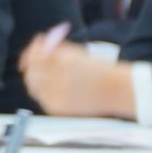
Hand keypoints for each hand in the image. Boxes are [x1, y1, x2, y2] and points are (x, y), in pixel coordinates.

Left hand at [20, 37, 135, 117]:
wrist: (119, 91)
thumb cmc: (102, 71)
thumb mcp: (80, 54)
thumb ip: (58, 50)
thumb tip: (38, 45)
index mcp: (66, 61)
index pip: (37, 56)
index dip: (32, 51)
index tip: (33, 49)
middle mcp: (59, 77)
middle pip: (32, 71)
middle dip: (32, 66)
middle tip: (35, 63)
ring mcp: (56, 94)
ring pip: (33, 86)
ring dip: (37, 80)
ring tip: (51, 77)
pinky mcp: (56, 107)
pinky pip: (42, 97)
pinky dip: (45, 92)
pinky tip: (57, 88)